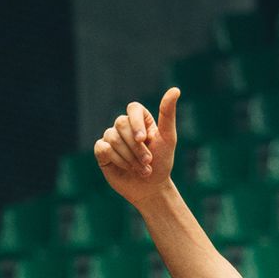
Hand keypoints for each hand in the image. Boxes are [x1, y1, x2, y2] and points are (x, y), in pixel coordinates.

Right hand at [94, 91, 179, 210]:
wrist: (152, 188)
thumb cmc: (162, 163)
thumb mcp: (168, 138)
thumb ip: (168, 114)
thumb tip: (175, 89)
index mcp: (140, 119)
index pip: (132, 108)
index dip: (136, 123)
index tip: (144, 139)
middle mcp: (124, 126)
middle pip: (121, 124)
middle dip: (136, 147)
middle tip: (148, 162)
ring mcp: (111, 138)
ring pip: (112, 138)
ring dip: (130, 158)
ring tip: (141, 169)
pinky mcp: (102, 151)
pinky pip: (103, 148)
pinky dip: (117, 160)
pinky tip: (127, 169)